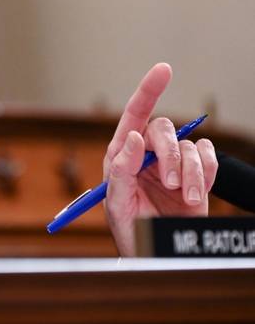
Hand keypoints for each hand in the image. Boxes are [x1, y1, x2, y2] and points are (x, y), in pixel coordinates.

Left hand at [102, 63, 217, 255]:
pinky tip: (195, 195)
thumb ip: (119, 169)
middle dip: (168, 152)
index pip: (134, 114)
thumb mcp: (115, 202)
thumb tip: (132, 137)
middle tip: (167, 181)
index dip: (148, 90)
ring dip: (188, 171)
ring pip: (190, 145)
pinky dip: (206, 174)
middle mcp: (147, 153)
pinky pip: (208, 158)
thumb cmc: (129, 229)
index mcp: (122, 153)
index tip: (164, 69)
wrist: (155, 254)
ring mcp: (174, 165)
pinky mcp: (197, 177)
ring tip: (182, 197)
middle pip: (164, 128)